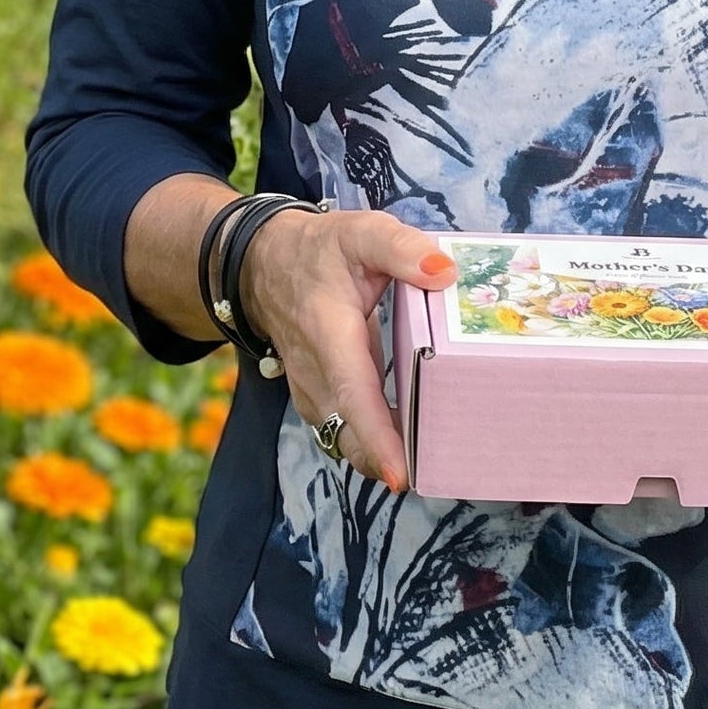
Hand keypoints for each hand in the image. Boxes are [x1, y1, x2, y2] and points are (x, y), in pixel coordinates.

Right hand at [237, 208, 457, 491]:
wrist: (263, 265)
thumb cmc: (320, 251)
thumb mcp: (361, 233)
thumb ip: (402, 248)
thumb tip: (445, 272)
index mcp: (329, 335)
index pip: (353, 395)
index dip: (377, 437)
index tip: (400, 475)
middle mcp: (315, 375)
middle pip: (350, 436)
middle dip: (389, 461)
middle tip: (443, 470)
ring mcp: (312, 392)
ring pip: (345, 442)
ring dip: (383, 457)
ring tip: (435, 463)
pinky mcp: (318, 399)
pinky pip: (344, 434)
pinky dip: (374, 446)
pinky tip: (412, 444)